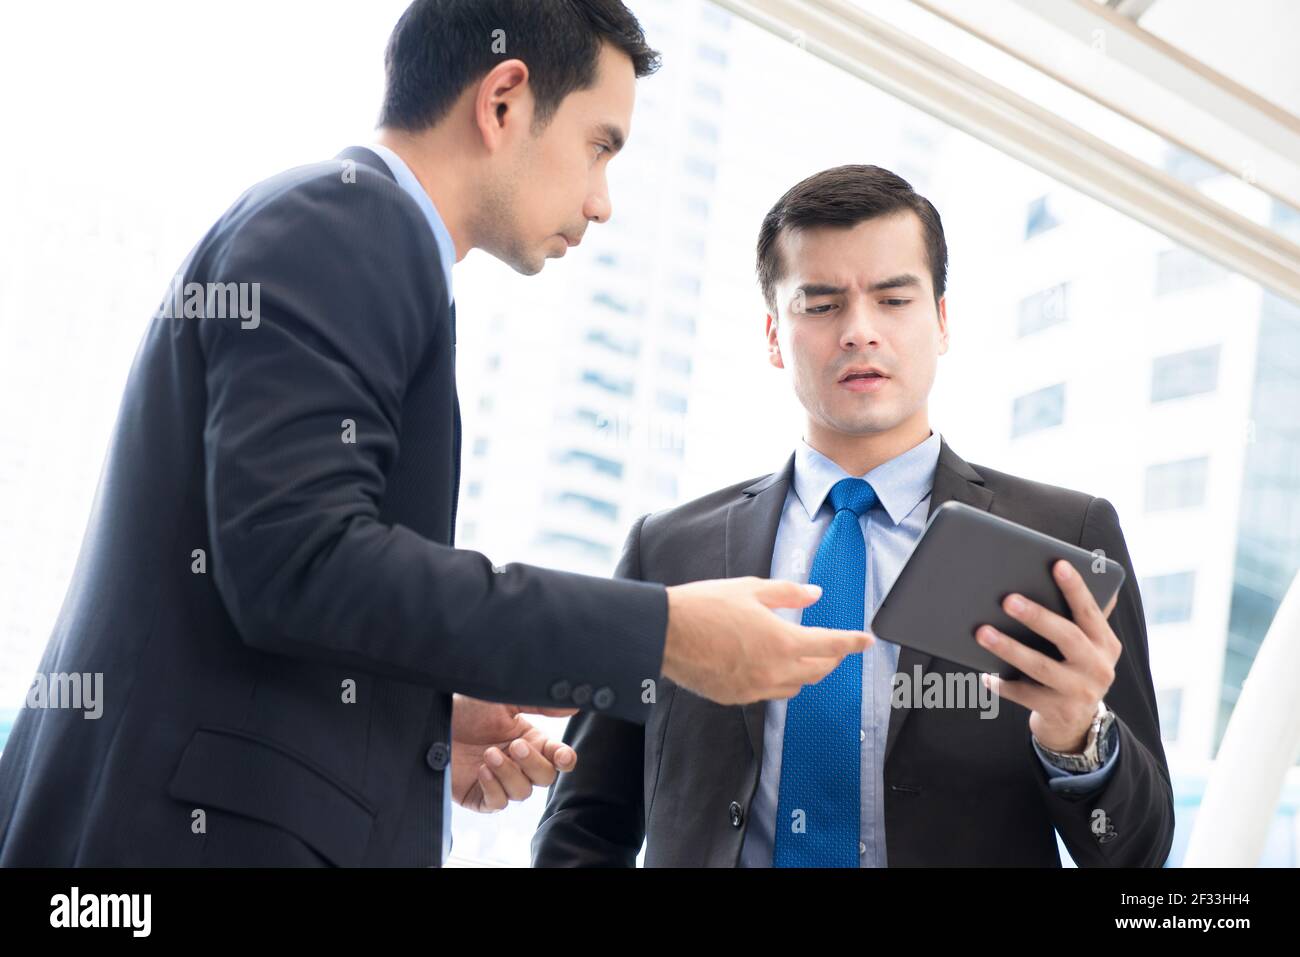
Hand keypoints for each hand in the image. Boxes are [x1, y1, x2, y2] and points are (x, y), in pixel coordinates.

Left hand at [450, 694, 577, 812]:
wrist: (433, 720)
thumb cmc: (465, 707)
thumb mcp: (503, 700)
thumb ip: (539, 703)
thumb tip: (573, 705)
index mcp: (530, 740)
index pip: (558, 757)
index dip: (565, 759)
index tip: (562, 756)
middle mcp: (518, 763)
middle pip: (545, 778)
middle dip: (532, 763)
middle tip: (515, 746)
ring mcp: (500, 781)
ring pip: (522, 792)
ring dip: (509, 774)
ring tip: (489, 754)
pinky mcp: (479, 796)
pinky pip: (498, 803)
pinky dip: (493, 788)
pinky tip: (482, 771)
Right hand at [662, 576, 872, 704]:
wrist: (665, 633)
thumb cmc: (704, 607)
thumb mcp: (751, 589)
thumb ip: (788, 593)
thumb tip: (814, 594)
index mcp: (783, 642)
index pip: (832, 646)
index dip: (853, 643)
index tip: (866, 641)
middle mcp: (774, 671)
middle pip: (818, 671)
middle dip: (831, 659)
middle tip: (834, 647)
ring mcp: (755, 688)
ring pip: (795, 687)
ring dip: (806, 672)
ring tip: (802, 656)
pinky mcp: (736, 697)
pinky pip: (768, 693)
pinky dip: (777, 681)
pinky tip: (767, 666)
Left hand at [977, 560, 1121, 750]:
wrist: (1075, 724)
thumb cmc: (1072, 670)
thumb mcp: (1086, 646)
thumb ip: (1080, 616)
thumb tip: (1063, 569)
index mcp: (1105, 644)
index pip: (1090, 611)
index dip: (1075, 588)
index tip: (1057, 564)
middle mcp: (1098, 667)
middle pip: (1066, 636)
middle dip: (1036, 616)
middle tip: (1007, 599)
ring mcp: (1079, 692)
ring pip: (1040, 667)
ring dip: (1009, 648)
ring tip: (982, 632)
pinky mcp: (1058, 711)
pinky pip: (1024, 694)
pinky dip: (1003, 684)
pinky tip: (984, 674)